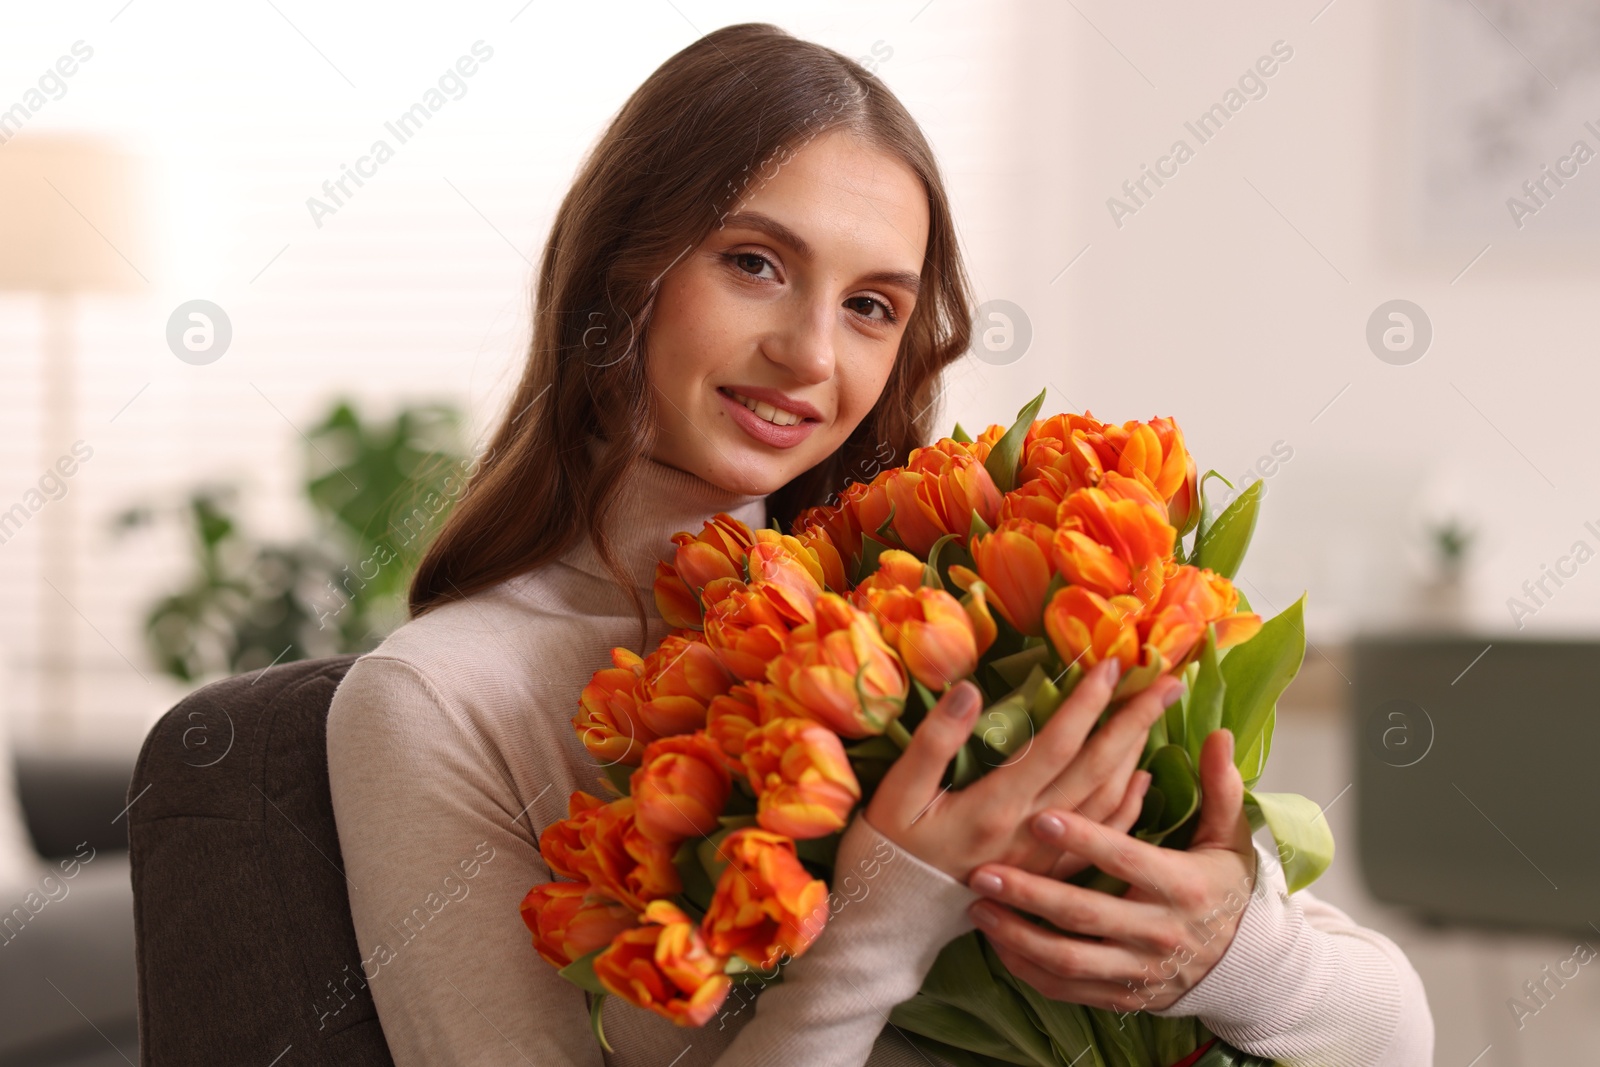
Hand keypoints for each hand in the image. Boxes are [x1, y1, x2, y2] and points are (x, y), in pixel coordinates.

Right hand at [863, 659, 1183, 883]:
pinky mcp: (1046, 876)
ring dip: (1136, 756)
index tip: (1113, 664)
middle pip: (1096, 769)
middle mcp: (1030, 832)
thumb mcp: (898, 793)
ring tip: (1155, 715)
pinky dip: (1127, 807)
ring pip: (1106, 802)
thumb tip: (970, 689)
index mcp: (996, 805)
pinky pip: (1100, 841)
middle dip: (1134, 721)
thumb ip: (935, 742)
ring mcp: (1044, 858)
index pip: (1057, 744)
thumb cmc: (889, 851)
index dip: (1088, 703)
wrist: (892, 923)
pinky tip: (1142, 780)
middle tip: (1167, 682)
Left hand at [965, 728, 1256, 1012]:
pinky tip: (996, 943)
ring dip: (1017, 936)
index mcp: (1182, 886)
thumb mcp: (1229, 838)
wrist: (1244, 966)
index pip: (1126, 859)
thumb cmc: (1224, 888)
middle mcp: (1158, 932)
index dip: (1084, 839)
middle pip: (1084, 914)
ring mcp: (1136, 970)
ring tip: (977, 907)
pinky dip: (1028, 969)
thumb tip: (1217, 734)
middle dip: (1029, 893)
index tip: (1041, 815)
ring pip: (1068, 959)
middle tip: (982, 871)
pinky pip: (1065, 988)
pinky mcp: (1119, 995)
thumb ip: (1221, 787)